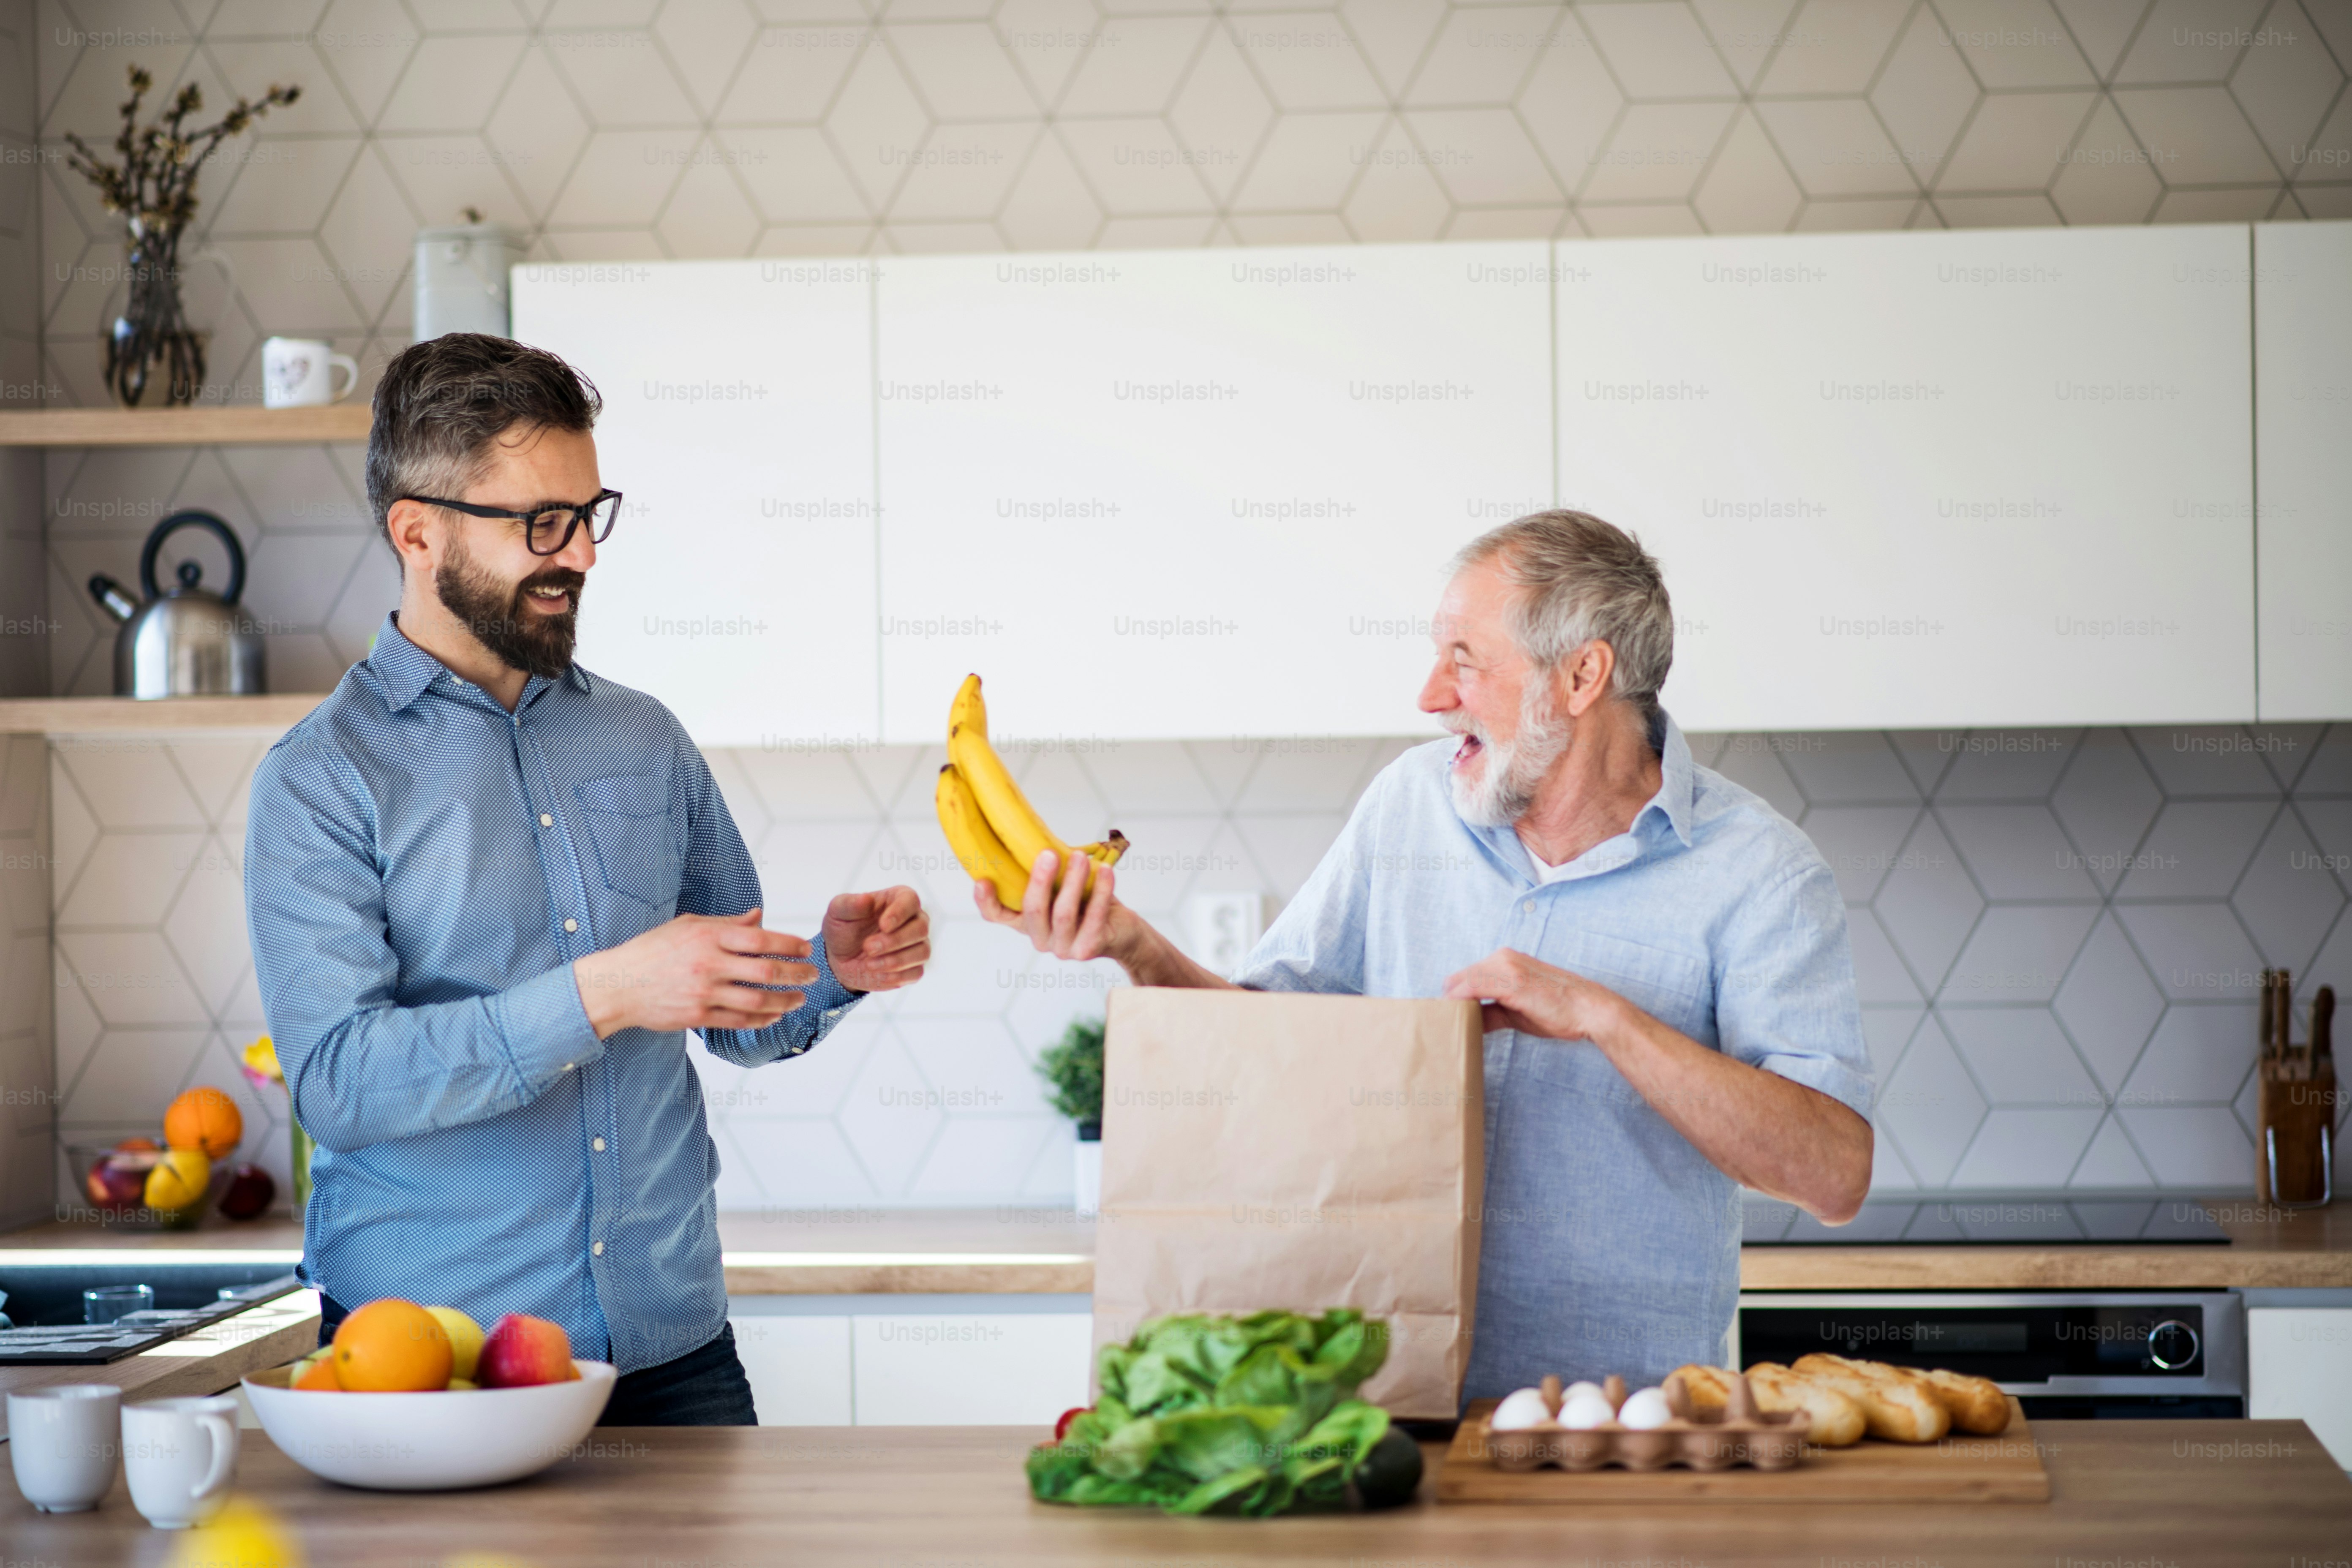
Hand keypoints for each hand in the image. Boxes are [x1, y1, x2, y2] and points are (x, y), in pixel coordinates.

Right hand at [573, 908, 816, 1039]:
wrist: (617, 984)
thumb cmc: (653, 950)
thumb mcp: (688, 925)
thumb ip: (727, 923)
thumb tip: (760, 916)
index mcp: (708, 936)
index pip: (761, 939)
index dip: (790, 945)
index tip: (806, 950)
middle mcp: (709, 964)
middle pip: (766, 972)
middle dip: (796, 975)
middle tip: (812, 975)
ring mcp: (703, 993)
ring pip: (757, 1000)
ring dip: (785, 1001)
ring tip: (799, 999)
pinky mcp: (697, 1016)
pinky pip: (739, 1020)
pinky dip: (761, 1019)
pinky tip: (773, 1016)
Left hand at [821, 886, 929, 993]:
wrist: (841, 958)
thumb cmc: (844, 929)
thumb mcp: (838, 913)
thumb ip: (849, 904)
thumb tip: (866, 899)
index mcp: (899, 899)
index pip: (910, 900)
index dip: (900, 913)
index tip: (883, 925)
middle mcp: (914, 920)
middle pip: (921, 928)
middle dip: (895, 940)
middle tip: (868, 947)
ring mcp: (917, 945)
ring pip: (922, 952)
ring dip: (895, 960)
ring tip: (869, 963)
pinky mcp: (914, 967)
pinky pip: (916, 972)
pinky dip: (897, 975)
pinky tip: (877, 972)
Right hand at [977, 849, 1125, 962]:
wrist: (1122, 931)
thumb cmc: (1088, 901)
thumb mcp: (1062, 885)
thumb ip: (1048, 869)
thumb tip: (1036, 832)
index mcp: (1026, 921)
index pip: (997, 915)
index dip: (985, 901)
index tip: (982, 880)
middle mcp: (1040, 938)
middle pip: (1033, 910)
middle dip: (1040, 880)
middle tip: (1048, 853)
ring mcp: (1062, 948)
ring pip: (1063, 913)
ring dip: (1073, 881)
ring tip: (1080, 857)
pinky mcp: (1088, 949)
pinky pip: (1094, 918)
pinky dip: (1101, 891)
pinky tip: (1106, 871)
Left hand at [1443, 948, 1633, 1044]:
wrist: (1590, 1010)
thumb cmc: (1559, 1011)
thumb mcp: (1517, 1012)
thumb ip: (1492, 1013)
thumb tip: (1470, 1023)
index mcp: (1505, 960)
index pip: (1465, 977)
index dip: (1454, 999)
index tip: (1449, 1019)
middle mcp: (1502, 958)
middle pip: (1458, 979)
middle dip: (1449, 1003)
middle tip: (1446, 1027)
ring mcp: (1505, 967)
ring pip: (1461, 983)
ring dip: (1452, 1006)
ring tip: (1450, 1028)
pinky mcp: (1509, 981)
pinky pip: (1471, 989)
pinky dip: (1459, 1004)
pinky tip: (1457, 1020)